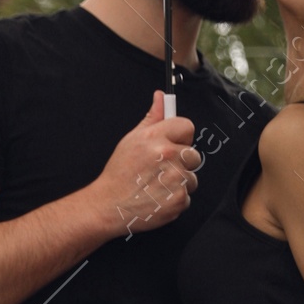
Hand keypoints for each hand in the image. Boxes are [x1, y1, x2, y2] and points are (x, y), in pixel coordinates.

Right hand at [87, 94, 200, 235]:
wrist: (110, 205)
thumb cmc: (119, 174)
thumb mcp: (131, 140)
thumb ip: (152, 118)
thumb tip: (160, 97)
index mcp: (155, 138)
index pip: (187, 126)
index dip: (181, 136)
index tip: (173, 143)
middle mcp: (168, 156)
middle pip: (194, 154)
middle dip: (182, 161)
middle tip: (162, 169)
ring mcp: (175, 179)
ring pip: (192, 177)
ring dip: (179, 182)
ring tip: (158, 185)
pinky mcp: (179, 199)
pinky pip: (187, 196)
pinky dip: (175, 199)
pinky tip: (159, 197)